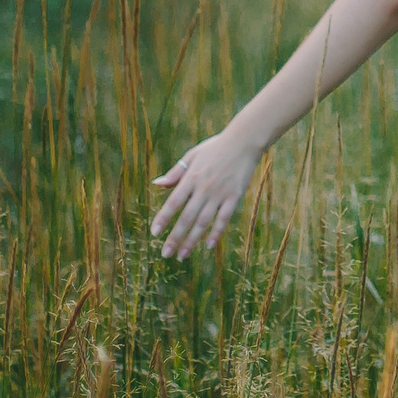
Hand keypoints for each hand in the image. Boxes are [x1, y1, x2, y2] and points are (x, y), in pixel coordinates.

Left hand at [149, 130, 264, 257]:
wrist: (244, 141)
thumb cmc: (216, 148)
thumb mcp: (192, 155)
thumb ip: (175, 173)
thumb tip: (156, 184)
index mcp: (191, 177)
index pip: (173, 202)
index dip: (163, 219)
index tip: (154, 233)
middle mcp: (203, 188)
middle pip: (186, 218)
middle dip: (175, 238)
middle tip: (166, 254)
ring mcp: (219, 194)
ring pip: (203, 222)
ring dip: (192, 240)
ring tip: (182, 255)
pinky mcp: (234, 197)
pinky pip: (223, 219)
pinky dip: (216, 233)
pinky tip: (208, 246)